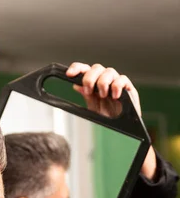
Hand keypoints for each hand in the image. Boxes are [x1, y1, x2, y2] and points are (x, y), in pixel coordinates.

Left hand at [66, 62, 156, 180]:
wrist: (121, 128)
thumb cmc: (107, 116)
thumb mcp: (92, 107)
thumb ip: (86, 95)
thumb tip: (76, 85)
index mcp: (94, 82)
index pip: (85, 69)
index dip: (77, 68)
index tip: (69, 74)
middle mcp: (104, 80)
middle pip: (96, 68)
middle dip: (90, 78)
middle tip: (89, 90)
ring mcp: (116, 82)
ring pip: (109, 71)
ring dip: (103, 82)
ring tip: (103, 95)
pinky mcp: (128, 88)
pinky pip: (123, 79)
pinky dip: (117, 86)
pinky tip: (114, 95)